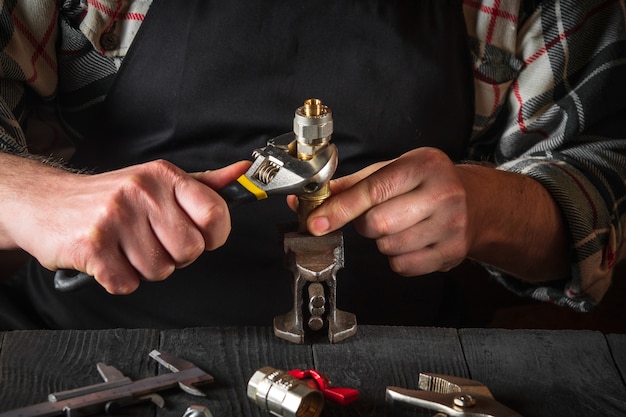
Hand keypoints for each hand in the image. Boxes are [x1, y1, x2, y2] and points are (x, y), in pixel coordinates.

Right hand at [3, 156, 249, 293]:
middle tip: (149, 241)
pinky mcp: (93, 246)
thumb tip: (241, 173)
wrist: (45, 203)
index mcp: (164, 175)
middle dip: (174, 256)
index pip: (216, 214)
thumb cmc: (108, 197)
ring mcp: (116, 217)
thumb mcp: (156, 182)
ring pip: (160, 271)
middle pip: (190, 251)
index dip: (213, 236)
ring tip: (125, 247)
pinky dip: (118, 279)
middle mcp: (142, 191)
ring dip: (143, 268)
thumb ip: (202, 184)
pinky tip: (108, 258)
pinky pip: (128, 284)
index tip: (199, 236)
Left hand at [306, 148, 471, 275]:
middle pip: (377, 223)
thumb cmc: (428, 184)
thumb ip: (354, 185)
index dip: (340, 209)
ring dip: (382, 241)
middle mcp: (442, 193)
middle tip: (376, 215)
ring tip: (400, 225)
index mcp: (423, 165)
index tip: (316, 222)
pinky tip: (411, 241)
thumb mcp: (394, 171)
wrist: (478, 204)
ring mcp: (451, 225)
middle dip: (365, 224)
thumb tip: (314, 200)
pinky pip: (403, 266)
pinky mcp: (452, 252)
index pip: (373, 190)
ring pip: (388, 247)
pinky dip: (397, 258)